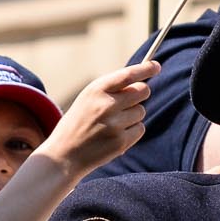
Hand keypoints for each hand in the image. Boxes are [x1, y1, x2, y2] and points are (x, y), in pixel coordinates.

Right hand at [42, 60, 158, 177]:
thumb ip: (112, 89)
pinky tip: (115, 136)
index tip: (156, 66)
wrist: (63, 155)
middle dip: (140, 93)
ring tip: (113, 123)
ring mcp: (114, 124)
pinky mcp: (121, 142)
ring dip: (133, 115)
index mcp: (96, 90)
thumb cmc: (78, 123)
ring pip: (141, 111)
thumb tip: (143, 81)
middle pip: (142, 91)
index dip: (145, 69)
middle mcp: (106, 105)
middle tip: (129, 101)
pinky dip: (132, 131)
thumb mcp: (88, 99)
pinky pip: (140, 129)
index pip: (128, 75)